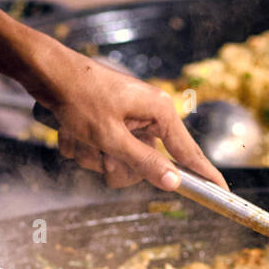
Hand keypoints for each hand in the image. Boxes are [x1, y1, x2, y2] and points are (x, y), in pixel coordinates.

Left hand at [41, 50, 227, 190]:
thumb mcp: (111, 137)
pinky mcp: (108, 123)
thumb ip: (144, 162)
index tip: (223, 193)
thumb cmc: (79, 98)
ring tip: (78, 134)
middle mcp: (147, 115)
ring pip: (118, 162)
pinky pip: (100, 152)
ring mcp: (126, 120)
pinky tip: (70, 130)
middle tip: (99, 151)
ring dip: (93, 156)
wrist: (46, 74)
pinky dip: (82, 146)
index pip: (189, 152)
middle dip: (116, 165)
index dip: (204, 175)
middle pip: (146, 165)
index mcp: (159, 111)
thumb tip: (174, 182)